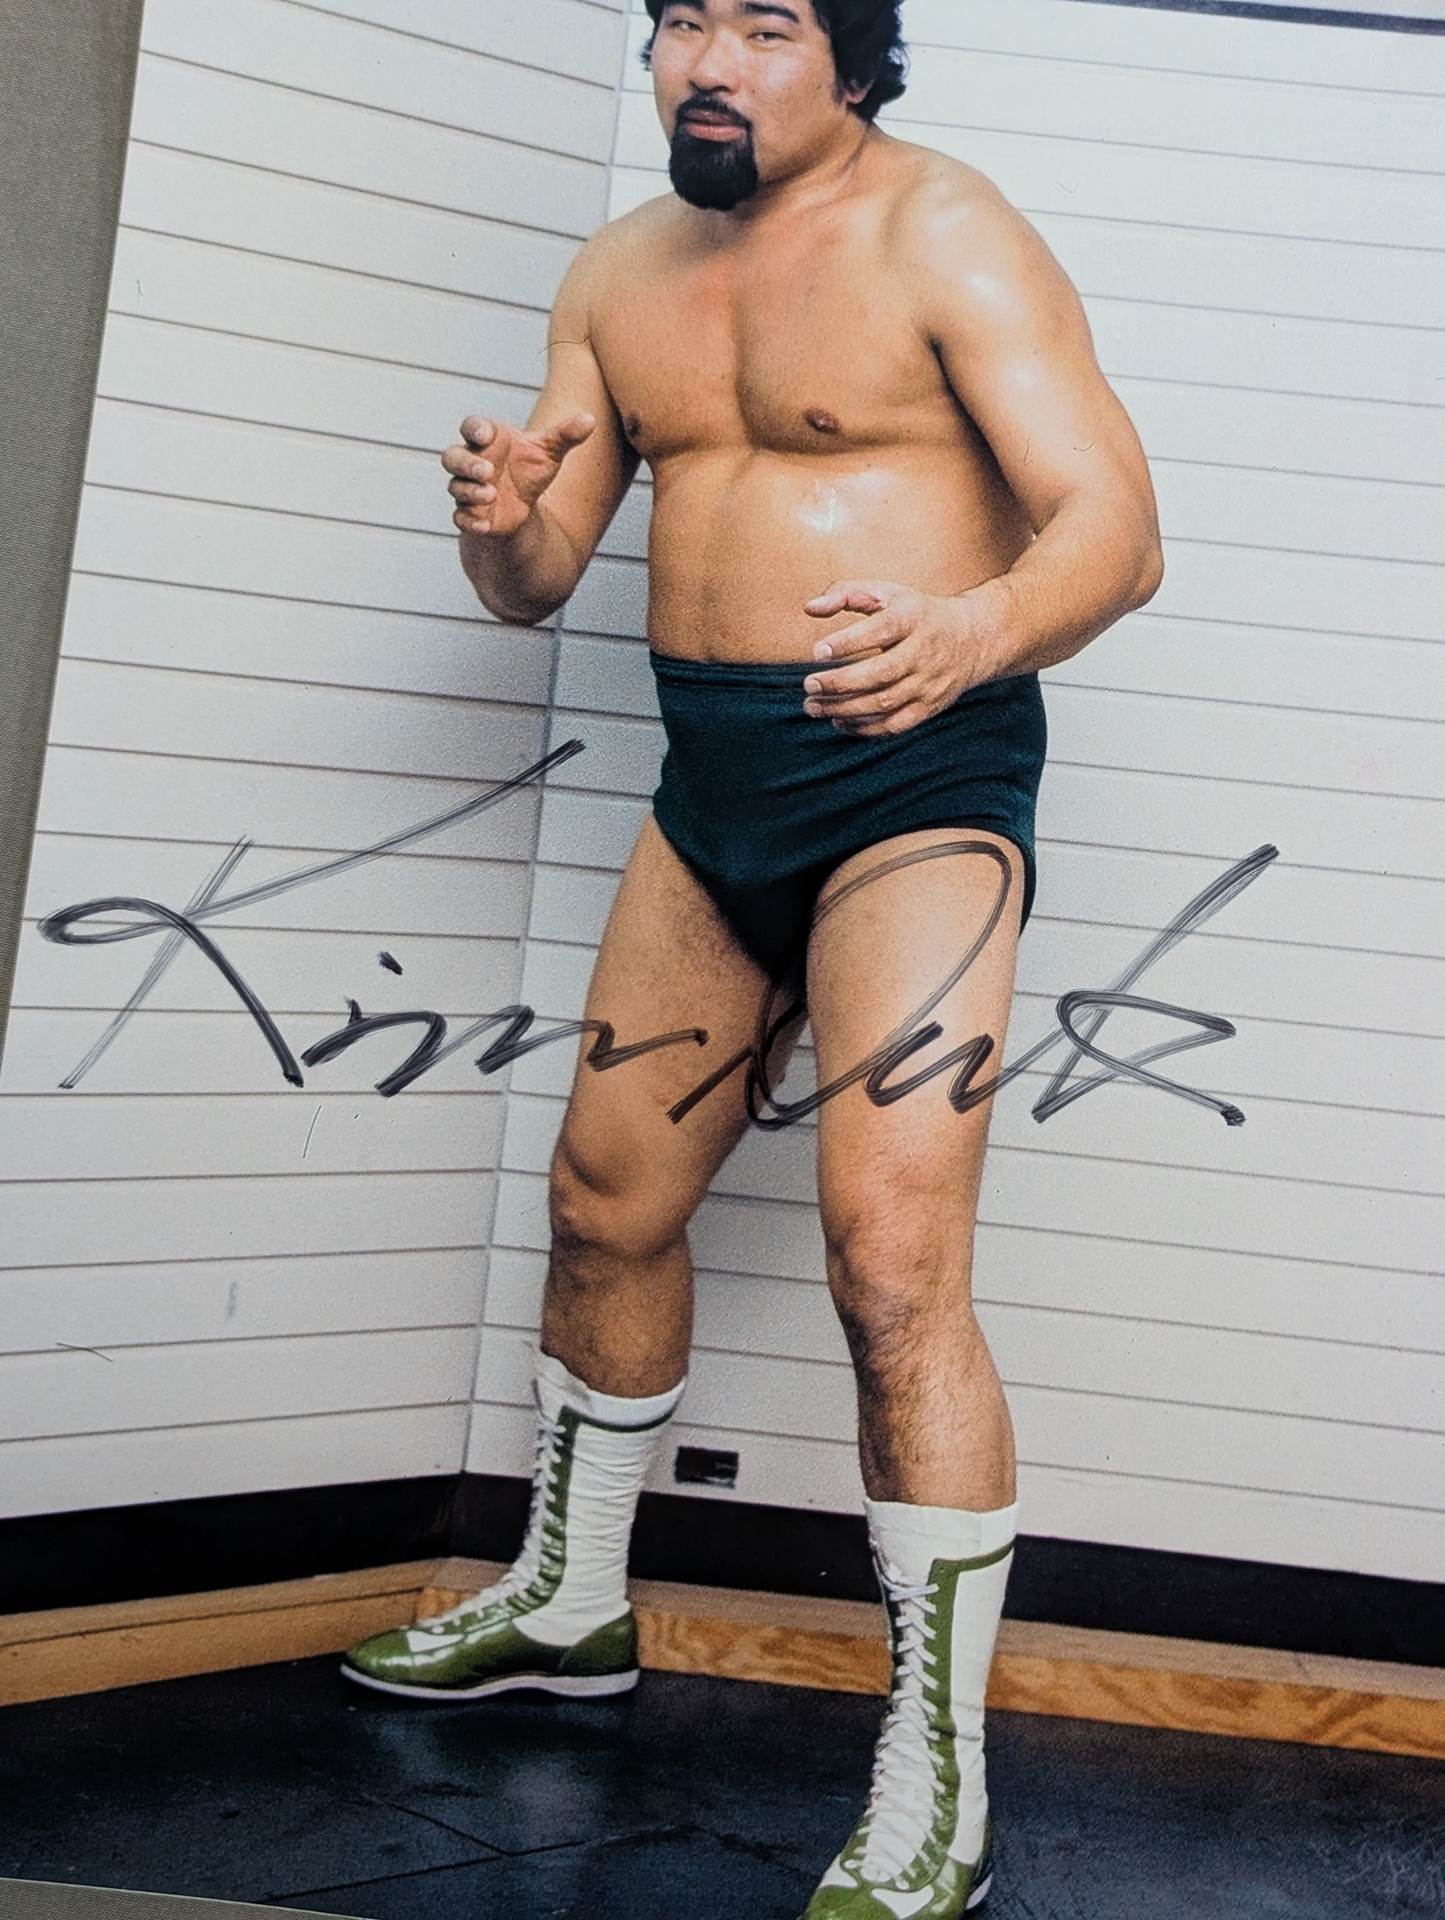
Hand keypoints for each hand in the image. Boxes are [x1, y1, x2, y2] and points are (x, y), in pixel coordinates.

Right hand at [442, 411, 595, 536]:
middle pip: (452, 457)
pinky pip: (460, 517)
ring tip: (491, 495)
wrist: (524, 505)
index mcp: (487, 440)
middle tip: (487, 470)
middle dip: (467, 463)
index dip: (475, 430)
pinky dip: (469, 521)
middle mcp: (472, 462)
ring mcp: (468, 489)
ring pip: (456, 487)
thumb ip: (566, 435)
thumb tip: (590, 419)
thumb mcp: (549, 452)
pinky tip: (484, 525)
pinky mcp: (470, 514)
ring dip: (470, 491)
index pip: (471, 427)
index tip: (486, 435)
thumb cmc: (530, 469)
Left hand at [801, 579, 1002, 733]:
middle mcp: (924, 652)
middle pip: (881, 673)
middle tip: (809, 685)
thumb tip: (809, 608)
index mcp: (913, 618)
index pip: (880, 630)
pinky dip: (864, 728)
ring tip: (813, 706)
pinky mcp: (929, 707)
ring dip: (844, 709)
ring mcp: (928, 683)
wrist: (972, 639)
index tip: (818, 650)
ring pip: (885, 703)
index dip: (848, 642)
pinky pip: (895, 725)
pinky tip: (839, 721)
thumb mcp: (887, 593)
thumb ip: (846, 594)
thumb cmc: (916, 613)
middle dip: (841, 683)